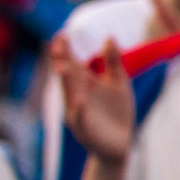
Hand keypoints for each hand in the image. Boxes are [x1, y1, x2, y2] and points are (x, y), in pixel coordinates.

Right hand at [51, 35, 135, 162]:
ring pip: (70, 96)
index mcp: (84, 84)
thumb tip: (109, 36)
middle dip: (62, 62)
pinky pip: (81, 119)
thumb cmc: (117, 112)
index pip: (72, 64)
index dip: (66, 51)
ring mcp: (79, 114)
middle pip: (68, 77)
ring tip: (63, 67)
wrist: (121, 144)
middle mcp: (77, 97)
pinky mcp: (86, 131)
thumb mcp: (119, 83)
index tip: (62, 34)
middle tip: (58, 45)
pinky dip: (80, 110)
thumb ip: (113, 62)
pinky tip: (79, 101)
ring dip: (66, 82)